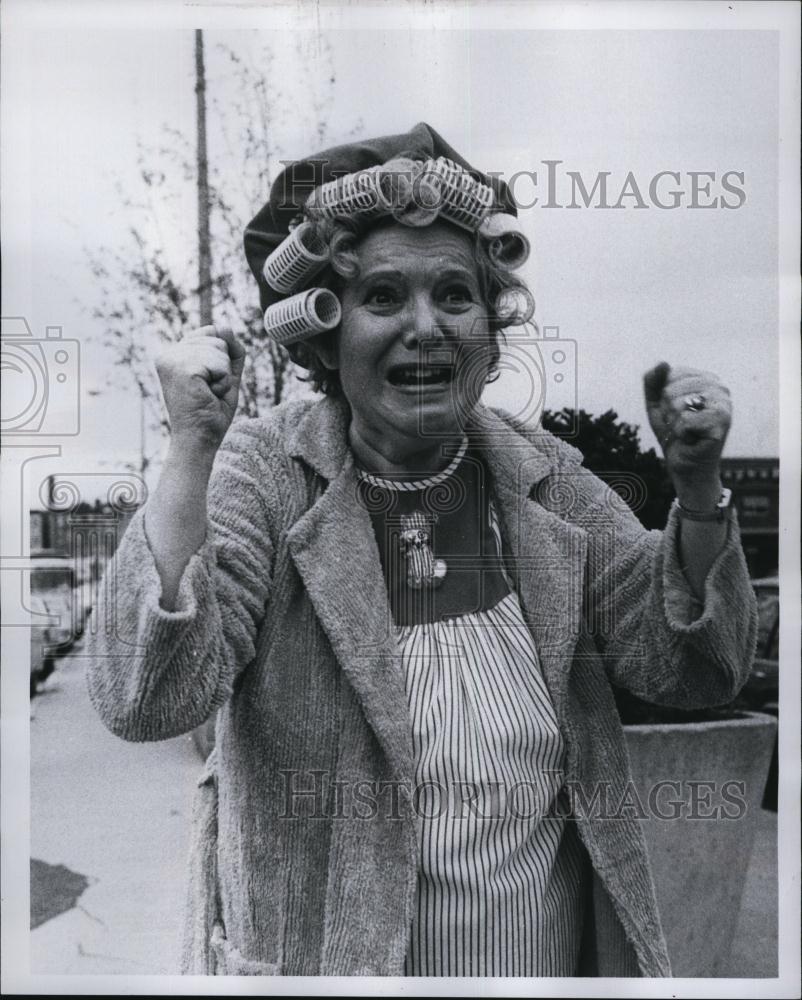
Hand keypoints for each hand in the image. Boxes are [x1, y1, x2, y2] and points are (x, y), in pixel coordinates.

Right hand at [154, 326, 245, 451]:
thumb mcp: (227, 375)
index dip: (222, 358)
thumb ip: (230, 351)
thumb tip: (226, 326)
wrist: (199, 440)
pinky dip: (222, 382)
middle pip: (218, 338)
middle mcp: (168, 354)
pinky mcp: (182, 369)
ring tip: (207, 394)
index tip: (208, 383)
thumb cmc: (211, 413)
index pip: (212, 332)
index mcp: (174, 354)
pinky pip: (221, 364)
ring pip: (220, 349)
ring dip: (223, 376)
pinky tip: (207, 395)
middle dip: (223, 368)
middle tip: (208, 392)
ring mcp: (173, 360)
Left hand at [643, 362, 731, 504]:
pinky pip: (684, 421)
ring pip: (676, 404)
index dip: (663, 397)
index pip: (669, 374)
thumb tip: (663, 363)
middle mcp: (719, 387)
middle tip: (681, 425)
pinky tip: (693, 439)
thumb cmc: (673, 433)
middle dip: (668, 412)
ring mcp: (724, 404)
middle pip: (670, 390)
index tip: (675, 411)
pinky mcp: (722, 422)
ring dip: (674, 423)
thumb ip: (653, 381)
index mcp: (705, 378)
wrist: (685, 465)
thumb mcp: (656, 404)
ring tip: (687, 431)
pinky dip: (681, 434)